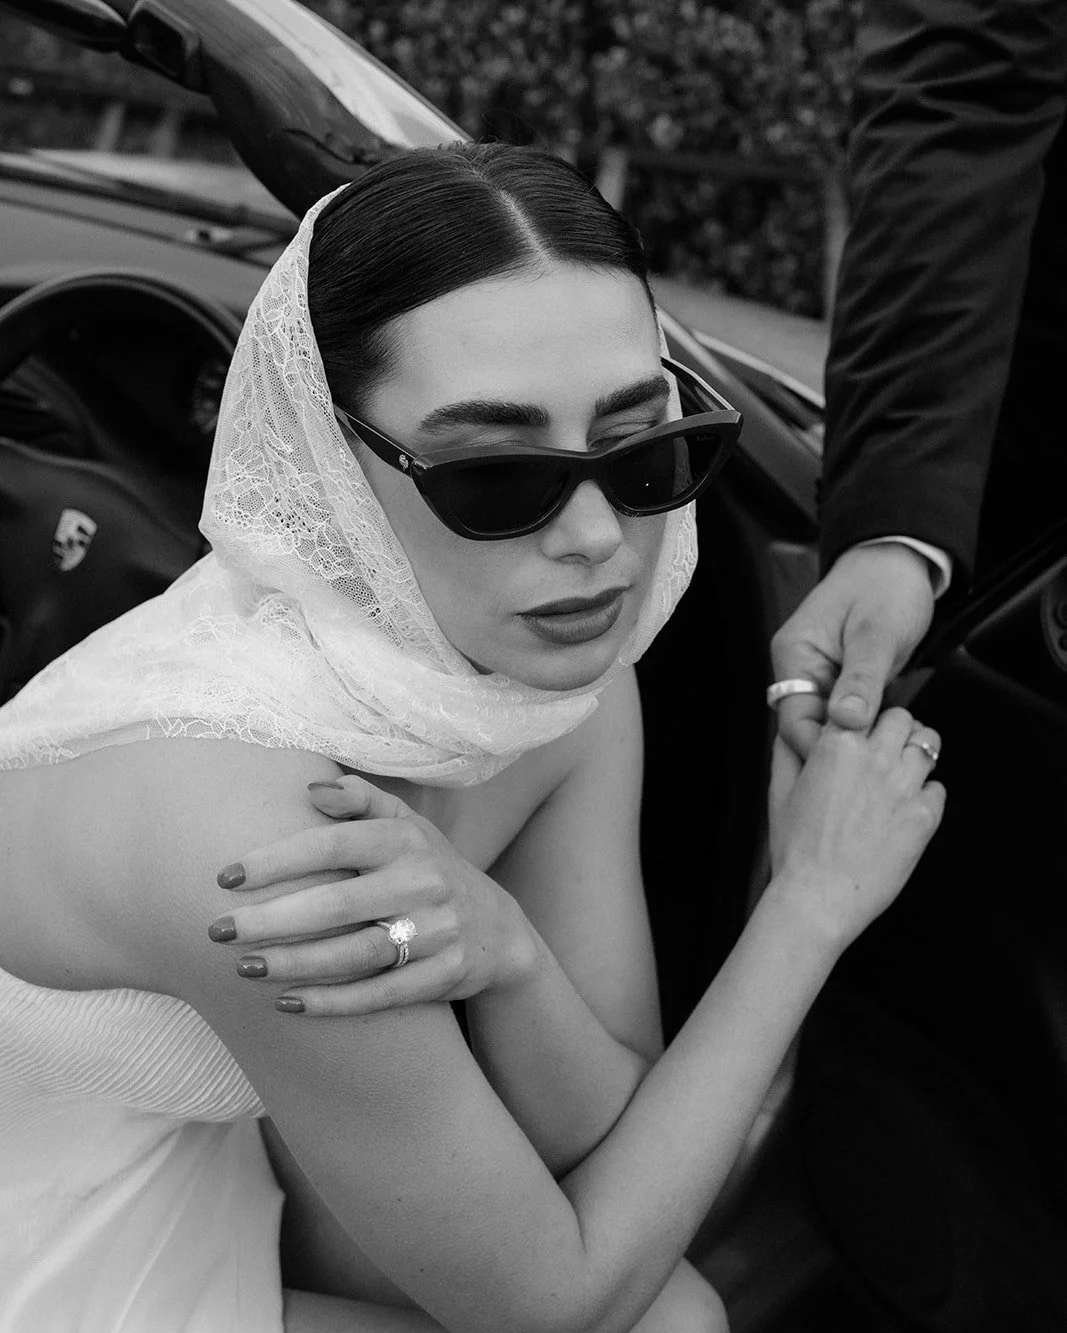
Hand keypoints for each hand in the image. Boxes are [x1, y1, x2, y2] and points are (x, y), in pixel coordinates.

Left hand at [208, 774, 535, 1015]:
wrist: (499, 930)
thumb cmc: (430, 868)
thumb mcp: (407, 825)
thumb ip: (361, 801)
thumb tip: (311, 789)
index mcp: (406, 840)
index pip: (333, 845)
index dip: (277, 860)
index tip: (225, 877)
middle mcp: (424, 882)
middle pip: (338, 905)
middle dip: (272, 920)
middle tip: (217, 930)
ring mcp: (437, 932)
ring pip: (356, 954)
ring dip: (295, 963)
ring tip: (243, 967)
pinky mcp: (443, 976)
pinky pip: (381, 994)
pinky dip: (333, 1002)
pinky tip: (287, 1003)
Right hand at [767, 707, 945, 949]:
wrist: (818, 897)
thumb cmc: (795, 849)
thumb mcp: (778, 791)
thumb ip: (786, 751)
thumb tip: (791, 729)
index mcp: (837, 746)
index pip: (864, 705)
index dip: (863, 716)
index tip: (862, 727)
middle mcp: (875, 758)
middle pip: (903, 718)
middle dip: (894, 730)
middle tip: (884, 750)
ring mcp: (904, 787)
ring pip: (929, 744)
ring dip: (915, 755)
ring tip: (901, 775)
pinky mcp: (925, 816)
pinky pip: (939, 789)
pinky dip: (926, 795)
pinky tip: (905, 810)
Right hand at [770, 544, 934, 756]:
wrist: (901, 561)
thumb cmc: (885, 584)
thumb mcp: (878, 632)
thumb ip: (862, 678)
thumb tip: (846, 722)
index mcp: (794, 654)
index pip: (793, 718)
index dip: (819, 746)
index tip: (850, 770)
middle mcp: (801, 669)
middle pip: (809, 727)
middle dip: (839, 750)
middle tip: (873, 774)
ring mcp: (822, 677)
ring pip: (831, 726)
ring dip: (856, 741)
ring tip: (885, 759)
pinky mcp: (843, 682)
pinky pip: (849, 717)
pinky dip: (867, 729)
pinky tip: (888, 740)